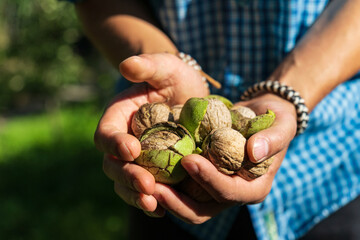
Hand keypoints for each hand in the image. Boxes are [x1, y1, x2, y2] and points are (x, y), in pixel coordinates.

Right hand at [95, 53, 208, 215]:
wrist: (191, 94)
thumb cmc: (175, 77)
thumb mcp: (165, 67)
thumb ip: (147, 66)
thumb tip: (127, 66)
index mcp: (118, 118)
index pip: (106, 135)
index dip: (114, 144)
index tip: (132, 149)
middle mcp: (123, 142)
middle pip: (113, 165)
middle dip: (127, 177)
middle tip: (147, 186)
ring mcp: (138, 160)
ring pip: (126, 183)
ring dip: (137, 196)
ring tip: (153, 204)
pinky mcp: (154, 171)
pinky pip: (147, 190)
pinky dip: (152, 202)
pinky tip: (164, 210)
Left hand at [153, 93, 296, 223]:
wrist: (262, 115)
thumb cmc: (277, 121)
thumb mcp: (282, 125)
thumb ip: (273, 139)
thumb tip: (254, 152)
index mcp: (253, 188)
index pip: (230, 192)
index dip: (209, 180)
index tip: (189, 160)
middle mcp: (232, 194)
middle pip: (201, 211)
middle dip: (177, 202)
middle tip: (153, 186)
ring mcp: (215, 189)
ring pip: (186, 204)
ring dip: (165, 197)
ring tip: (142, 182)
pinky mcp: (202, 179)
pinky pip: (181, 187)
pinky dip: (165, 182)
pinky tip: (147, 170)